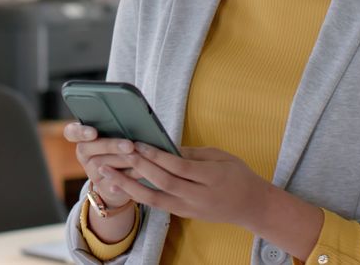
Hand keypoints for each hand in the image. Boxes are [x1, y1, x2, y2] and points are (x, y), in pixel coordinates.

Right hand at [63, 122, 139, 207]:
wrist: (121, 176)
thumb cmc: (120, 146)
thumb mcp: (116, 135)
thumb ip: (116, 127)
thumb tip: (132, 120)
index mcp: (83, 137)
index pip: (71, 132)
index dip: (80, 132)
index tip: (93, 132)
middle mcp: (83, 154)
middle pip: (88, 148)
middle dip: (110, 146)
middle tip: (129, 145)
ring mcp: (91, 171)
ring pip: (102, 165)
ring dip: (122, 160)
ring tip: (139, 157)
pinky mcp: (102, 186)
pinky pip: (114, 181)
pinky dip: (128, 175)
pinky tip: (140, 171)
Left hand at [103, 144, 271, 229]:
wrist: (252, 206)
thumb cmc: (238, 175)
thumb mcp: (221, 155)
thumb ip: (192, 152)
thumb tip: (164, 146)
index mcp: (211, 177)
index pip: (178, 166)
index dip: (156, 155)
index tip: (138, 143)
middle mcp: (198, 196)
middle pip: (163, 182)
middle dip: (138, 167)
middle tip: (118, 154)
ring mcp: (190, 208)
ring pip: (155, 199)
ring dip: (129, 186)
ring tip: (107, 174)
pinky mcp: (184, 214)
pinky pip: (157, 205)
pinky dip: (138, 196)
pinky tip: (122, 187)